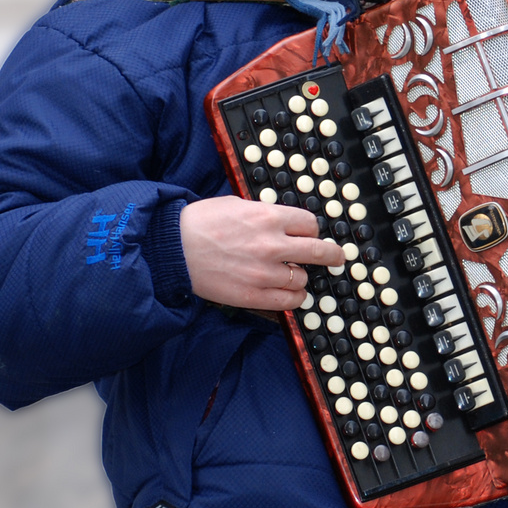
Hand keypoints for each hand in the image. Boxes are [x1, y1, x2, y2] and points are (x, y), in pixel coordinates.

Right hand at [179, 196, 345, 310]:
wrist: (171, 249)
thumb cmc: (200, 223)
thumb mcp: (237, 206)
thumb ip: (265, 215)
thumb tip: (283, 223)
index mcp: (268, 217)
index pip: (310, 225)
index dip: (310, 231)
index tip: (308, 235)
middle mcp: (271, 245)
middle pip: (318, 252)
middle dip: (332, 255)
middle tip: (336, 258)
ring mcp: (263, 273)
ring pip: (302, 280)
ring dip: (300, 278)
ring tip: (290, 275)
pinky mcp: (252, 296)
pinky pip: (289, 301)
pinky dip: (293, 298)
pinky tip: (287, 293)